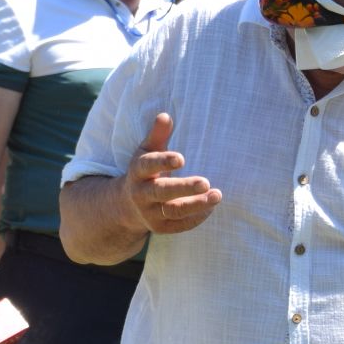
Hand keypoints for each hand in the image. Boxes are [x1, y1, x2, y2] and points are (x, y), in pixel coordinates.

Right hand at [125, 112, 222, 234]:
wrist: (127, 205)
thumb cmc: (145, 171)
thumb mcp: (147, 152)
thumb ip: (158, 135)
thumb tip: (165, 115)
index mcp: (137, 172)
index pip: (147, 166)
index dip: (163, 162)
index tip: (181, 158)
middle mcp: (141, 194)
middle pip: (161, 191)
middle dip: (184, 188)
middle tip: (206, 182)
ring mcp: (150, 213)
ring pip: (174, 211)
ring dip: (196, 205)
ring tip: (217, 195)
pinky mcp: (160, 228)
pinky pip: (180, 225)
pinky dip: (196, 218)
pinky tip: (210, 207)